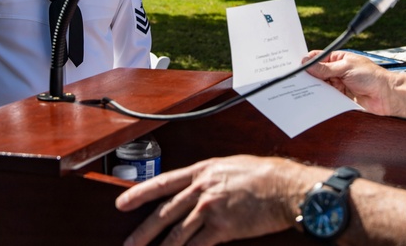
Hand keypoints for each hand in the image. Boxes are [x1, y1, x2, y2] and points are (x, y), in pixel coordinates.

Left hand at [116, 155, 313, 245]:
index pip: (162, 183)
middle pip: (164, 213)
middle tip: (128, 243)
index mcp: (202, 171)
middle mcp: (202, 189)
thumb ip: (210, 178)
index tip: (122, 203)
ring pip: (177, 233)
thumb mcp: (230, 166)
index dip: (139, 194)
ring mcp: (210, 209)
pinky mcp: (223, 228)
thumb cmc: (264, 175)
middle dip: (143, 231)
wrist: (284, 187)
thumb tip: (197, 190)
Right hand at [303, 50, 397, 115]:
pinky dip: (319, 98)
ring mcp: (337, 85)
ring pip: (319, 86)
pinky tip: (313, 99)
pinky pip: (325, 97)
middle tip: (295, 80)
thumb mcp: (346, 68)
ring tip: (301, 90)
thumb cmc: (372, 77)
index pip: (318, 58)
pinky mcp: (339, 98)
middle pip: (316, 73)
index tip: (296, 66)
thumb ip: (325, 68)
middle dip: (307, 76)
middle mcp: (336, 71)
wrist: (386, 96)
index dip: (307, 61)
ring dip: (313, 88)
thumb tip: (307, 63)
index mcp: (338, 59)